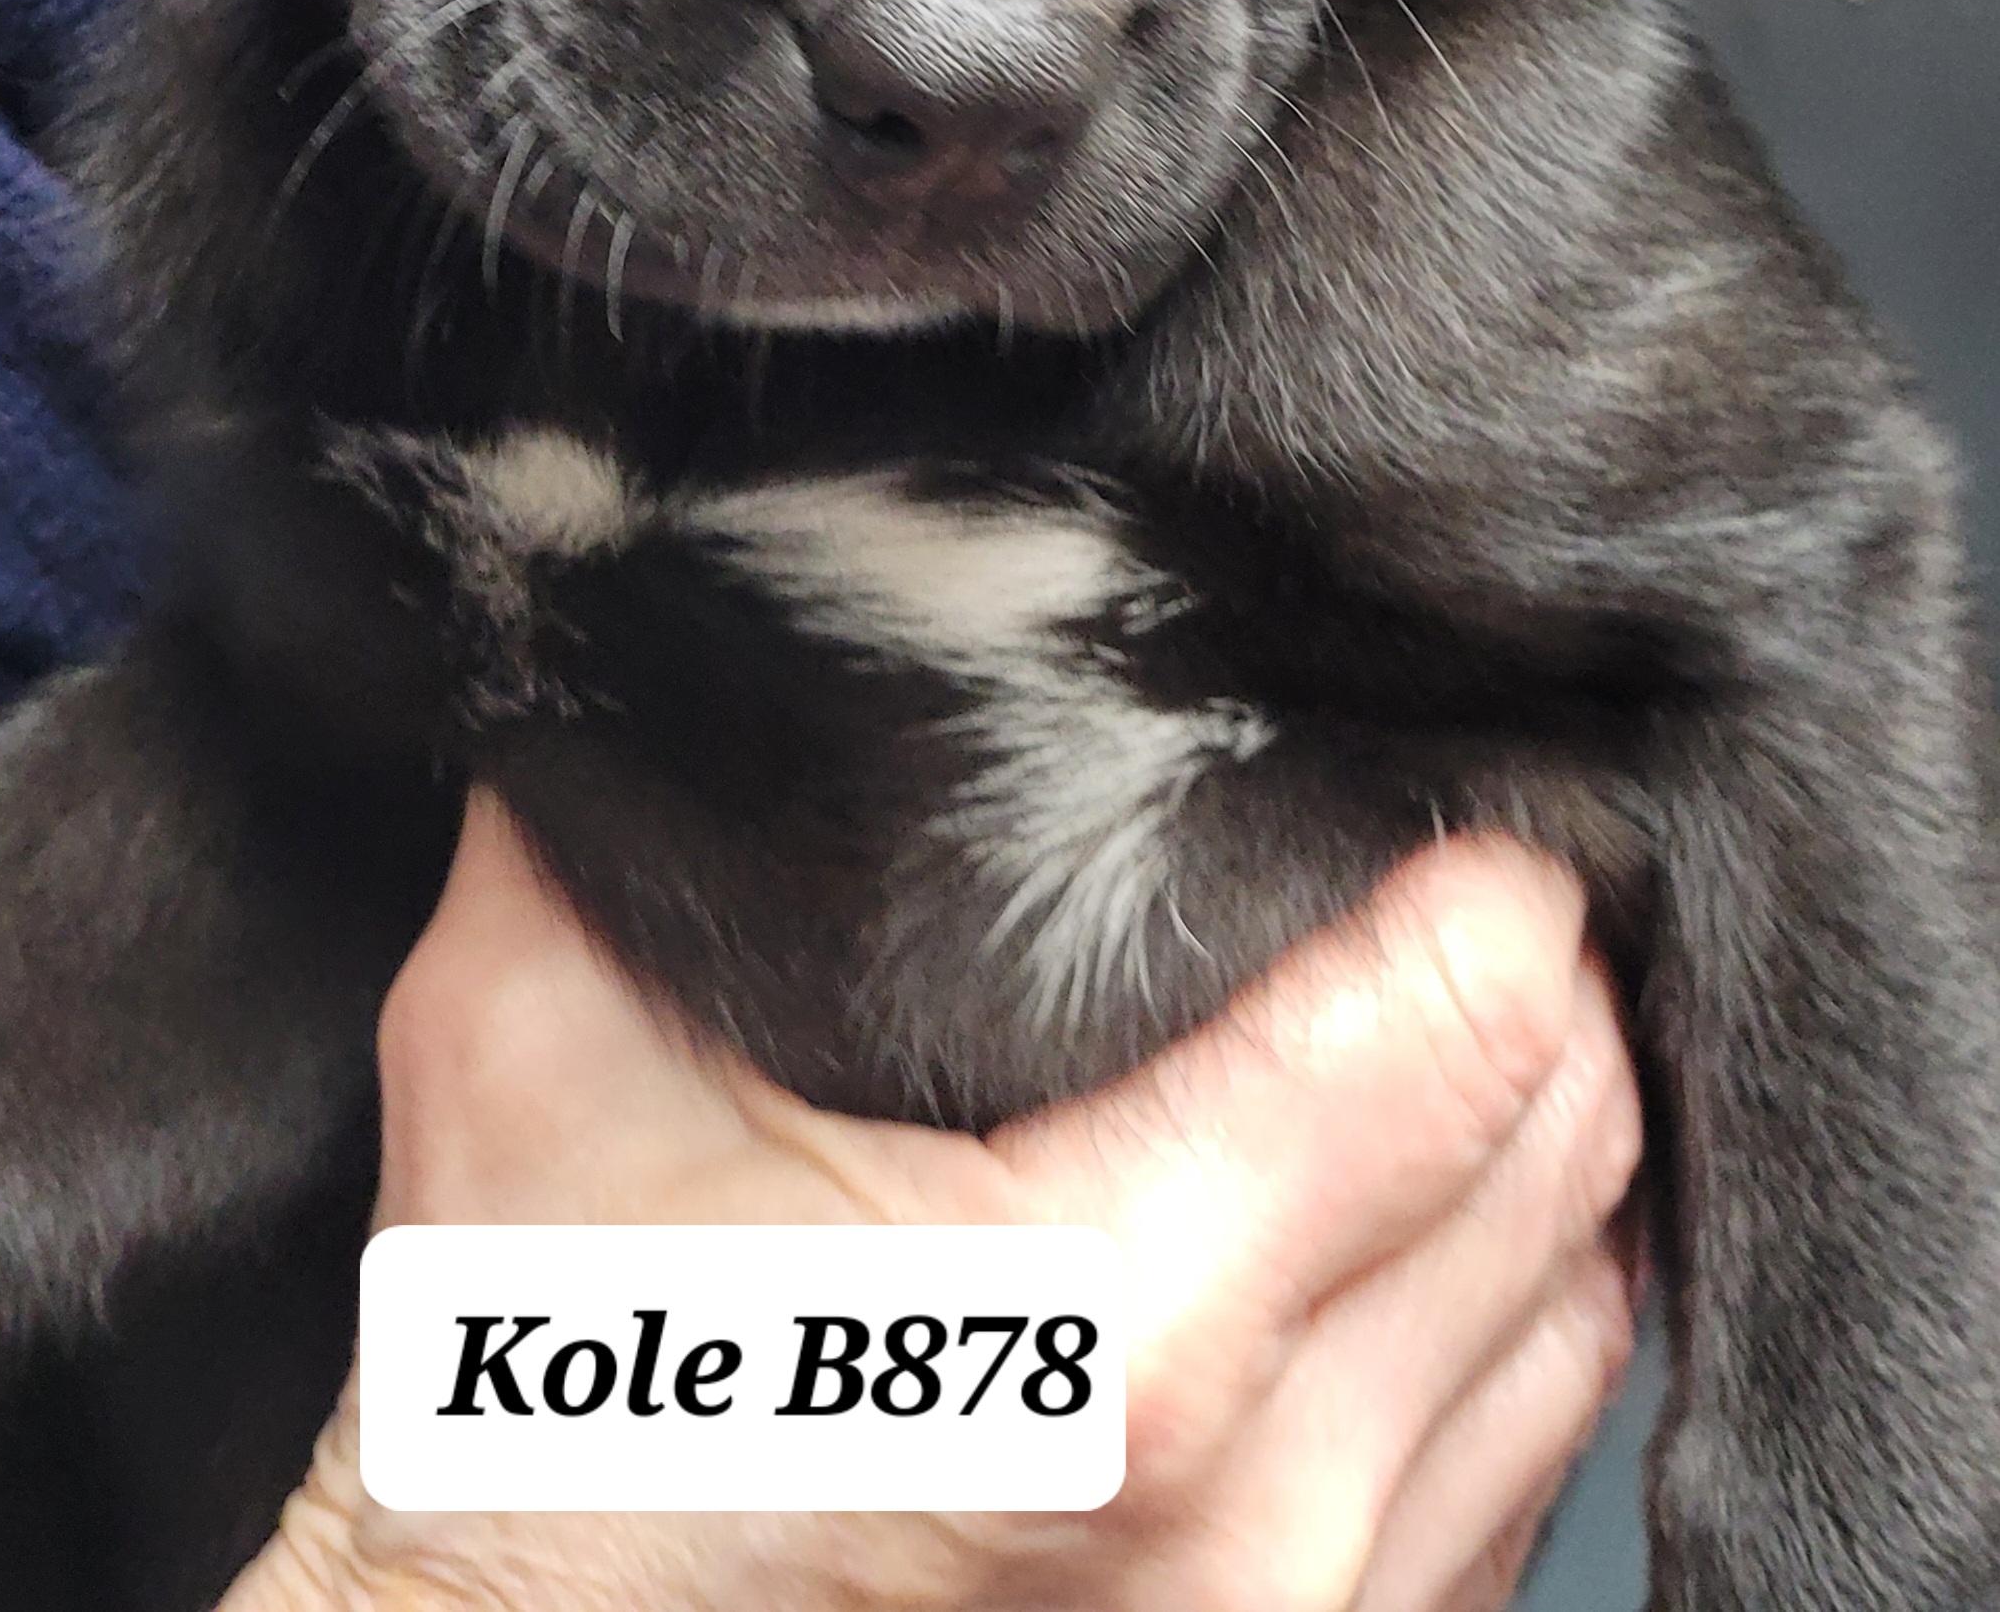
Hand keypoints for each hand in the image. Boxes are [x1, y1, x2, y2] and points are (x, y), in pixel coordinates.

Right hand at [223, 799, 1638, 1611]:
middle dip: (1526, 984)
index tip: (1433, 790)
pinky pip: (1522, 1467)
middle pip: (1564, 1157)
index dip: (1482, 875)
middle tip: (1435, 866)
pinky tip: (1408, 1222)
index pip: (1467, 1035)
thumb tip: (682, 580)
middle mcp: (1266, 1512)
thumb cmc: (513, 1426)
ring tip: (1438, 1021)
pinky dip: (1498, 1317)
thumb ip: (639, 804)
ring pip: (1580, 1317)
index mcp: (1111, 1330)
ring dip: (1529, 1152)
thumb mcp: (524, 1055)